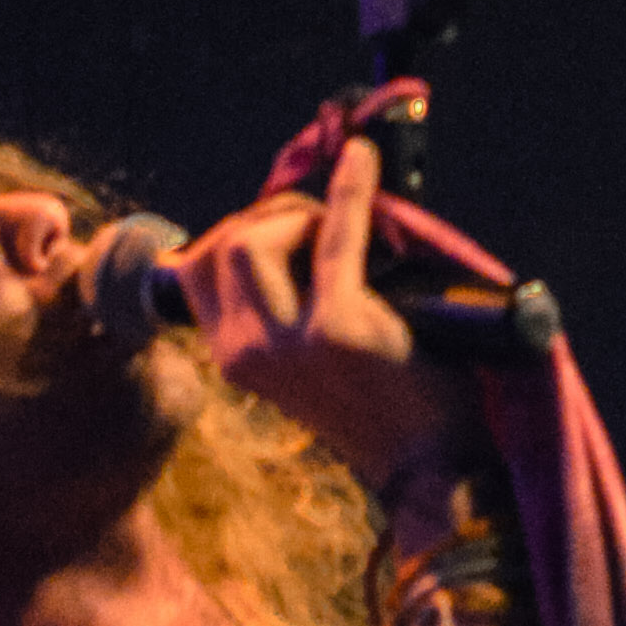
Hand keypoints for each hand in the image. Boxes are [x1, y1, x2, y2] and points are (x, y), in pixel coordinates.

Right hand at [173, 120, 451, 486]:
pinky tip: (364, 160)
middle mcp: (245, 353)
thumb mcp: (306, 357)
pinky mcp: (338, 330)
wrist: (431, 465)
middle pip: (223, 246)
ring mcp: (286, 343)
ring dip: (297, 217)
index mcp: (233, 358)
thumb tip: (293, 218)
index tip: (288, 230)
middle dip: (271, 217)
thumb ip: (283, 303)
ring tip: (339, 230)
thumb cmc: (380, 400)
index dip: (240, 232)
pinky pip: (336, 239)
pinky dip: (350, 191)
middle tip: (322, 224)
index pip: (194, 267)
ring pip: (252, 240)